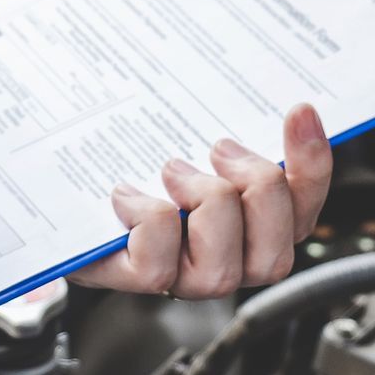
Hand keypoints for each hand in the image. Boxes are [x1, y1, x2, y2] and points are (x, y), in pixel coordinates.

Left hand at [71, 104, 332, 298]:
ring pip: (223, 271)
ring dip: (204, 207)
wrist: (62, 188)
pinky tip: (128, 194)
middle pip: (276, 256)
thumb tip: (284, 96)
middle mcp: (223, 261)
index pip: (303, 211)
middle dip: (258, 191)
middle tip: (220, 149)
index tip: (299, 111)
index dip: (312, 166)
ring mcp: (179, 277)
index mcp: (251, 226)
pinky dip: (148, 220)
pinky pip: (158, 265)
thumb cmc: (132, 156)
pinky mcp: (133, 277)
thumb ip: (228, 121)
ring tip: (174, 170)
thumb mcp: (185, 130)